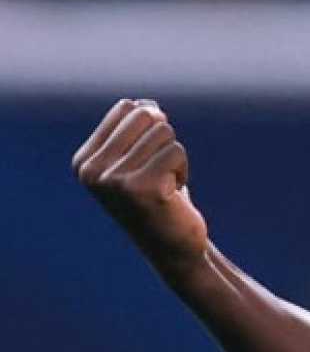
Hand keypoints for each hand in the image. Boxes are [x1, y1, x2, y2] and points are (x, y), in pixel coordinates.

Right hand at [71, 99, 209, 270]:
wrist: (173, 247)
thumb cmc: (160, 198)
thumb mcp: (140, 160)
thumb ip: (139, 129)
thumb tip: (147, 104)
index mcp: (84, 161)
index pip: (125, 108)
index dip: (150, 127)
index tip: (146, 159)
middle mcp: (92, 170)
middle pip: (145, 115)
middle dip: (163, 139)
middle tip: (160, 171)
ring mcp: (114, 180)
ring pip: (164, 132)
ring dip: (174, 157)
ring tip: (165, 184)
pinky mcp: (142, 188)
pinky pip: (176, 151)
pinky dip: (183, 169)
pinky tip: (173, 194)